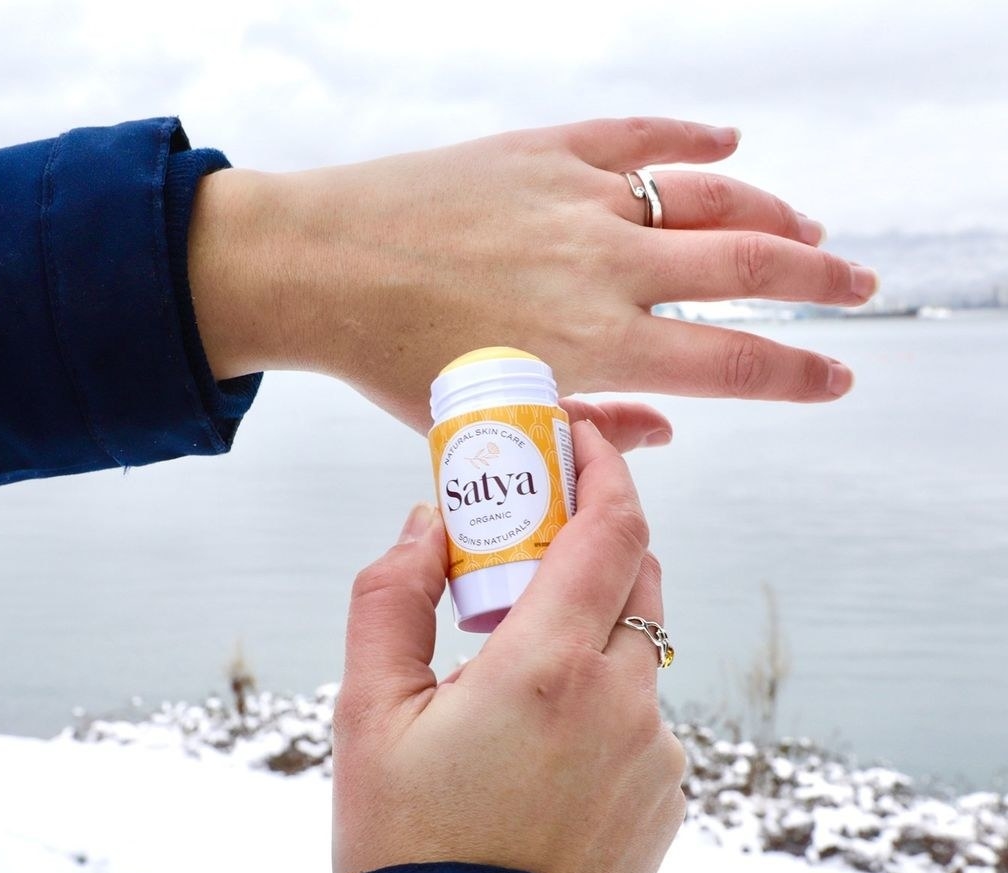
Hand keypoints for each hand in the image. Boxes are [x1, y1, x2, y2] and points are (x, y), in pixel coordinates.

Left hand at [190, 117, 875, 431]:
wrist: (316, 265)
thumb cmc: (392, 357)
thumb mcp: (492, 418)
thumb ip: (586, 427)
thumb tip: (657, 434)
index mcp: (593, 345)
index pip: (730, 364)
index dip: (797, 373)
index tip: (837, 377)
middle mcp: (604, 267)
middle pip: (747, 268)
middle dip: (818, 283)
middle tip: (858, 287)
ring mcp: (579, 199)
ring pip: (710, 197)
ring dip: (772, 214)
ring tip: (809, 231)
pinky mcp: (546, 150)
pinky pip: (641, 136)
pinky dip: (693, 139)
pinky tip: (731, 145)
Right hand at [331, 418, 685, 872]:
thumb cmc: (406, 846)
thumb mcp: (367, 713)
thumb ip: (390, 597)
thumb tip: (424, 524)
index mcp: (547, 670)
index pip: (611, 529)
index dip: (603, 467)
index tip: (580, 436)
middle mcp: (622, 702)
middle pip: (638, 572)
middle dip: (596, 532)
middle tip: (533, 533)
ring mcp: (655, 752)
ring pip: (641, 642)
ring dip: (593, 619)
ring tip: (517, 655)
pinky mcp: (667, 794)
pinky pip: (643, 708)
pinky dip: (604, 687)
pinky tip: (543, 732)